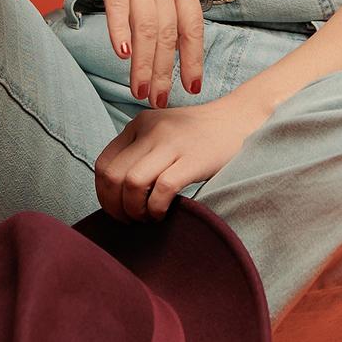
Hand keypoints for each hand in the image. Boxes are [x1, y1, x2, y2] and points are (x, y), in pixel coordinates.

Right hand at [63, 0, 205, 108]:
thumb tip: (170, 28)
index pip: (193, 25)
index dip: (194, 59)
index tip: (193, 87)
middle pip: (169, 34)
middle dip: (165, 72)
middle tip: (158, 101)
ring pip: (146, 27)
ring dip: (143, 63)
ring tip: (138, 90)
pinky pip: (119, 4)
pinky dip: (121, 30)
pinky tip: (120, 53)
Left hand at [94, 90, 274, 221]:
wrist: (239, 120)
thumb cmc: (198, 136)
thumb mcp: (161, 133)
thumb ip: (139, 152)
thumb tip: (114, 194)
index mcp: (138, 124)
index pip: (103, 163)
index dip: (103, 194)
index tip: (115, 210)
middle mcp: (151, 130)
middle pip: (113, 175)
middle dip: (115, 206)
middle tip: (129, 220)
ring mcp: (172, 143)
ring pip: (132, 183)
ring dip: (134, 210)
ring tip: (147, 218)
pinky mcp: (193, 159)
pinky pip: (162, 189)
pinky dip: (156, 208)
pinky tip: (163, 214)